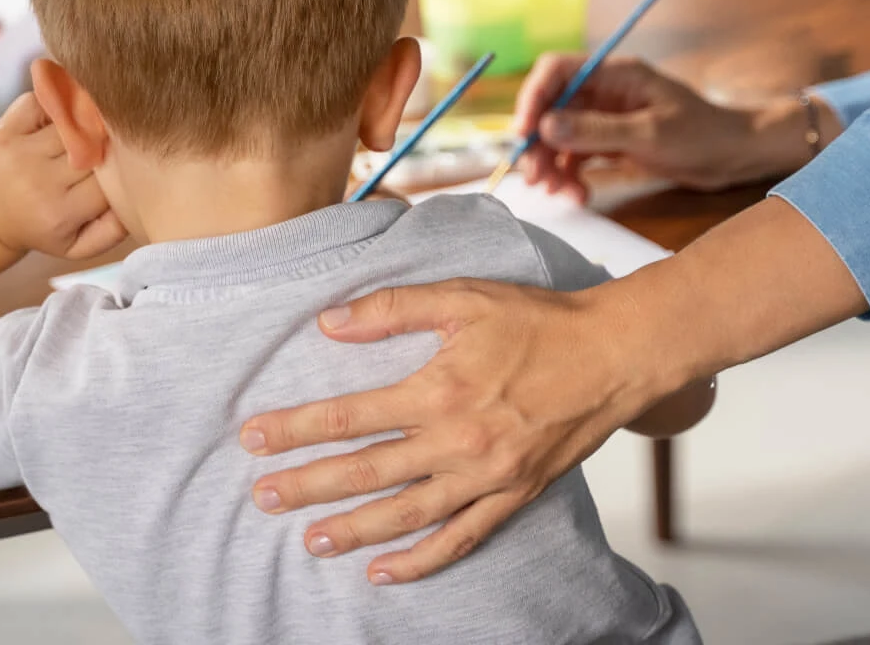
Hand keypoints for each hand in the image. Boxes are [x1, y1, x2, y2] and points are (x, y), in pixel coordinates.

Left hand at [0, 94, 127, 259]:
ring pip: (73, 122)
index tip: (127, 171)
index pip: (109, 181)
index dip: (124, 171)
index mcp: (59, 213)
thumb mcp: (81, 245)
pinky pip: (43, 102)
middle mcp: (36, 182)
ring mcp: (18, 153)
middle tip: (113, 148)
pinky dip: (58, 104)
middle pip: (94, 147)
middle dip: (108, 145)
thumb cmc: (48, 228)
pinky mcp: (4, 131)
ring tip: (91, 133)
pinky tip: (63, 119)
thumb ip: (115, 229)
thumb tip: (137, 195)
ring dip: (87, 123)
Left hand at [238, 278, 664, 583]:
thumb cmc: (540, 320)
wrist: (616, 354)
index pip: (350, 416)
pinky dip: (420, 560)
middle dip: (309, 485)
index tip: (253, 437)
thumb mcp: (464, 297)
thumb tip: (329, 322)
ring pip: (406, 515)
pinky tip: (384, 571)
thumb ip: (393, 308)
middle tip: (262, 497)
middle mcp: (458, 442)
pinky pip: (460, 539)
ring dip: (354, 530)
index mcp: (440, 390)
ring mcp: (487, 476)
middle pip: (367, 472)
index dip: (296, 428)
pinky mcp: (514, 495)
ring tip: (311, 539)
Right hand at [511, 55, 814, 198]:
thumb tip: (545, 126)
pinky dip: (570, 175)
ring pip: (560, 135)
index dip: (532, 97)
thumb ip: (597, 131)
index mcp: (615, 73)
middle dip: (539, 141)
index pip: (556, 71)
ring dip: (552, 164)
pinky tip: (576, 196)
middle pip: (552, 106)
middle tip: (534, 177)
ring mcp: (607, 117)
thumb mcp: (649, 135)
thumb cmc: (702, 135)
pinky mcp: (612, 141)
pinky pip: (577, 155)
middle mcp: (605, 91)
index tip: (523, 133)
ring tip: (557, 193)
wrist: (736, 154)